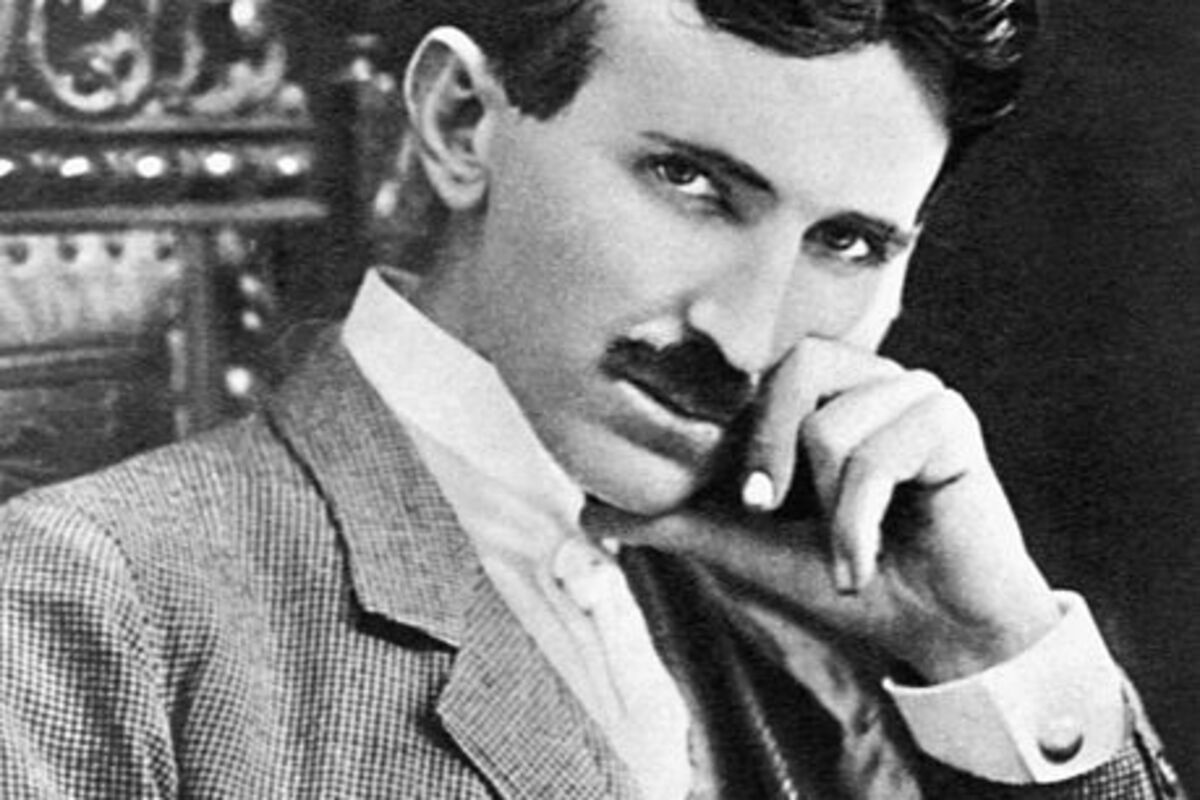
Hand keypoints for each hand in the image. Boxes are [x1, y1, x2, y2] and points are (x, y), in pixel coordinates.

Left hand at [585, 338, 1060, 683]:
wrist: (929, 627)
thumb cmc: (841, 575)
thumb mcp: (746, 544)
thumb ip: (675, 519)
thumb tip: (588, 511)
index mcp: (825, 392)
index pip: (764, 365)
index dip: (744, 430)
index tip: (746, 500)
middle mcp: (870, 378)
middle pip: (797, 365)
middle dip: (772, 452)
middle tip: (772, 512)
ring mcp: (916, 394)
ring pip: (832, 423)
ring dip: (827, 511)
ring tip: (845, 551)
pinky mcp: (951, 421)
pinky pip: (876, 455)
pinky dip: (856, 525)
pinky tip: (866, 562)